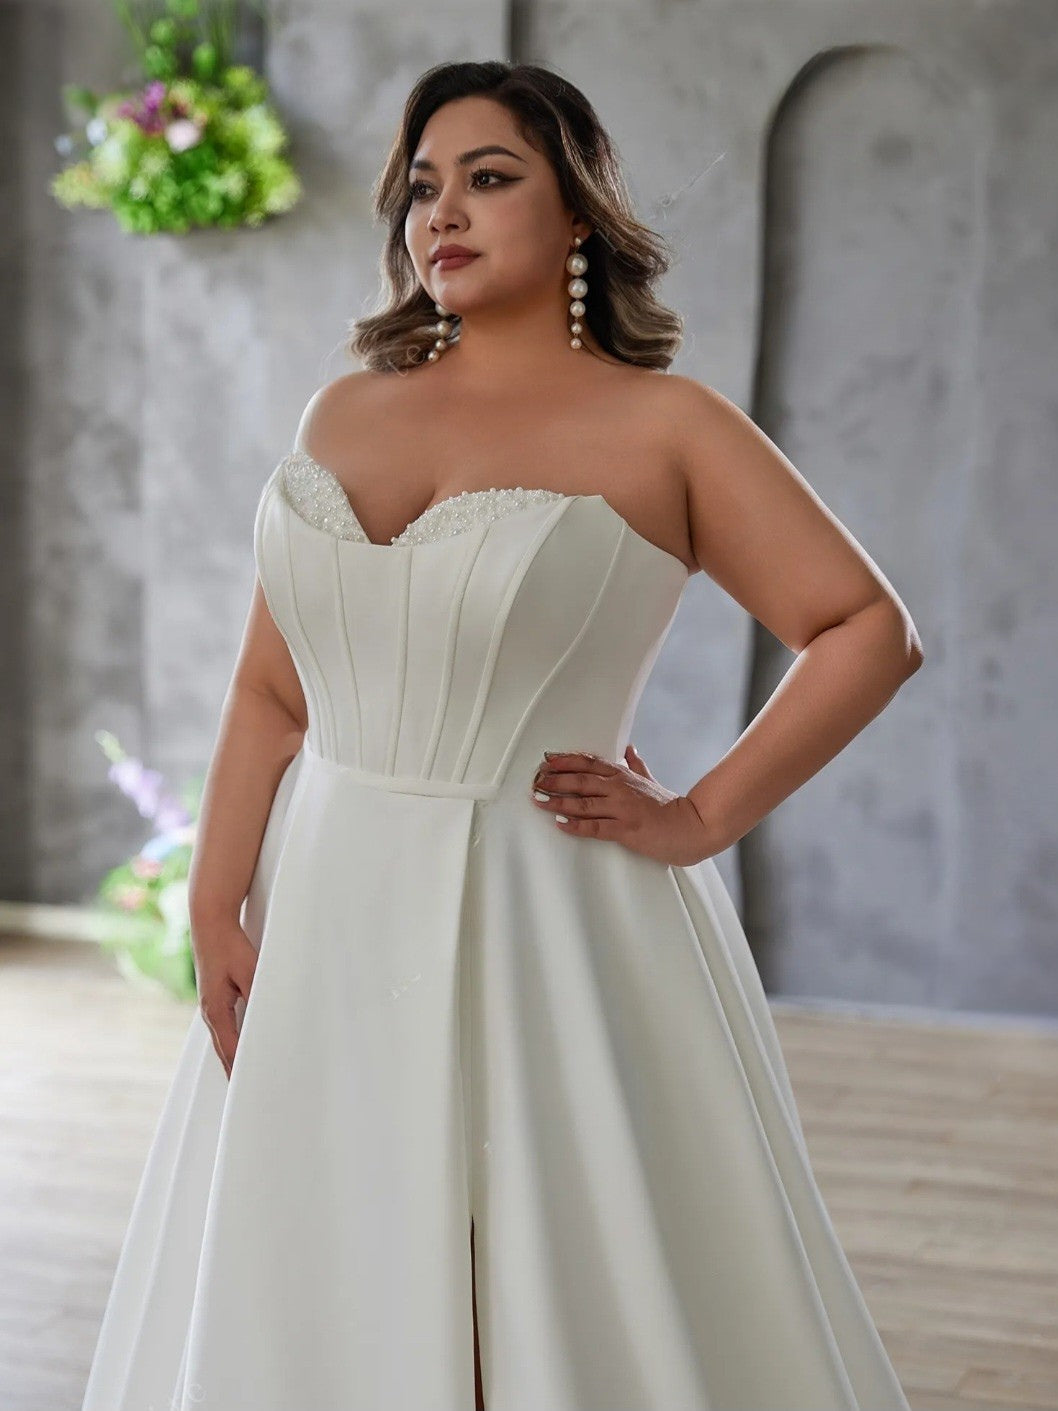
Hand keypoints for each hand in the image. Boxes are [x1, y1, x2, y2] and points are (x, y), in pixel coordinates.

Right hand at [192, 917, 258, 1079]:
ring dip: (233, 1059)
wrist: (210, 924)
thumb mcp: (250, 970)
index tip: (251, 1088)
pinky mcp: (213, 999)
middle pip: (224, 1052)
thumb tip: (267, 1020)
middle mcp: (210, 1013)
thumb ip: (258, 996)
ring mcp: (209, 1007)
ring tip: (245, 1080)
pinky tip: (240, 1049)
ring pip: (222, 1042)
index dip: (242, 1070)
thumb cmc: (230, 946)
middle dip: (235, 1072)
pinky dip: (231, 1043)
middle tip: (248, 1096)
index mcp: (217, 1011)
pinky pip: (223, 1030)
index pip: (232, 1050)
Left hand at [529, 744, 714, 866]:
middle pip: (581, 780)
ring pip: (584, 802)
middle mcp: (620, 789)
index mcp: (624, 776)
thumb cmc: (669, 807)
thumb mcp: (650, 780)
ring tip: (539, 800)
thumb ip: (637, 764)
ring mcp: (622, 809)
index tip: (546, 760)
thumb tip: (630, 748)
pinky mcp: (626, 830)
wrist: (692, 827)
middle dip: (555, 779)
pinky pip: (596, 827)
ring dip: (558, 800)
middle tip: (535, 780)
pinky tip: (560, 823)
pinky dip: (576, 825)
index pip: (590, 763)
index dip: (566, 761)